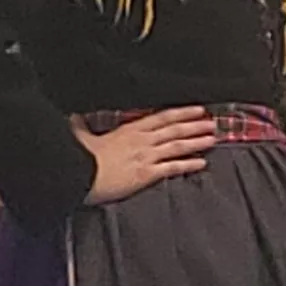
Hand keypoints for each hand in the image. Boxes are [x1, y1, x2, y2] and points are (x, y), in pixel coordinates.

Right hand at [80, 108, 216, 204]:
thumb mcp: (80, 135)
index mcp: (129, 130)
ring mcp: (146, 156)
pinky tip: (202, 163)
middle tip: (212, 122)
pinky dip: (188, 165)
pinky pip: (172, 168)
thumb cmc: (80, 157)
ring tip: (212, 138)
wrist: (79, 175)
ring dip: (197, 141)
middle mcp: (141, 140)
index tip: (197, 110)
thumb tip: (73, 117)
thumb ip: (80, 125)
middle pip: (174, 129)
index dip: (181, 113)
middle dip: (195, 125)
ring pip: (177, 146)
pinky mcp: (146, 174)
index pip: (161, 117)